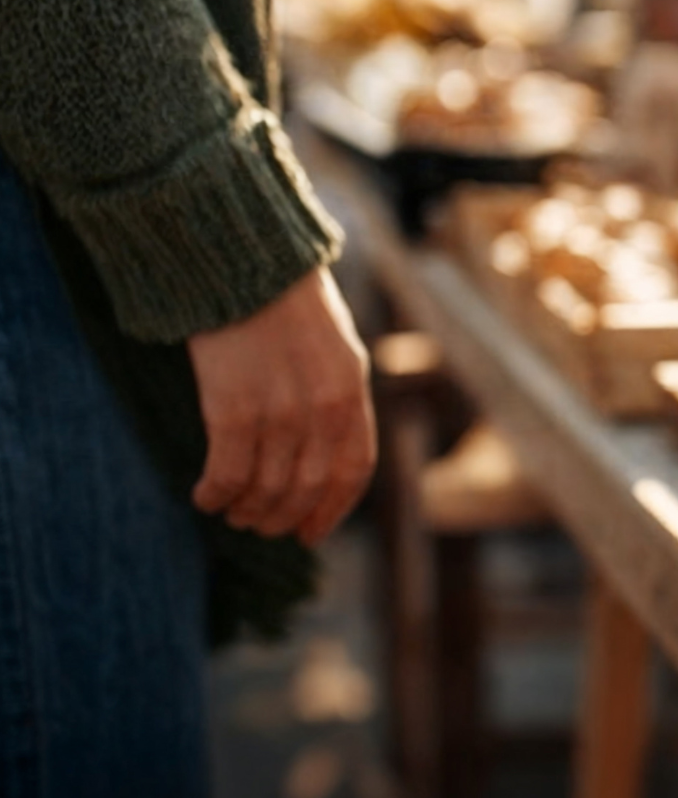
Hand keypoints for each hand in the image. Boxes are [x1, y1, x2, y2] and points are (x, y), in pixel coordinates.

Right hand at [187, 267, 375, 545]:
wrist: (246, 262)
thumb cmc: (288, 302)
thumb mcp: (337, 346)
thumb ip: (339, 396)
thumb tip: (331, 450)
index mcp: (353, 390)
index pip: (353, 470)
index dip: (332, 510)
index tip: (311, 534)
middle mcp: (323, 408)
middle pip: (307, 489)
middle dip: (283, 518)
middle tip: (261, 526)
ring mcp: (280, 411)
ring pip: (266, 489)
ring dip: (247, 511)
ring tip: (232, 513)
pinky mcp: (233, 409)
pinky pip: (228, 474)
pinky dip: (215, 494)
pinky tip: (204, 496)